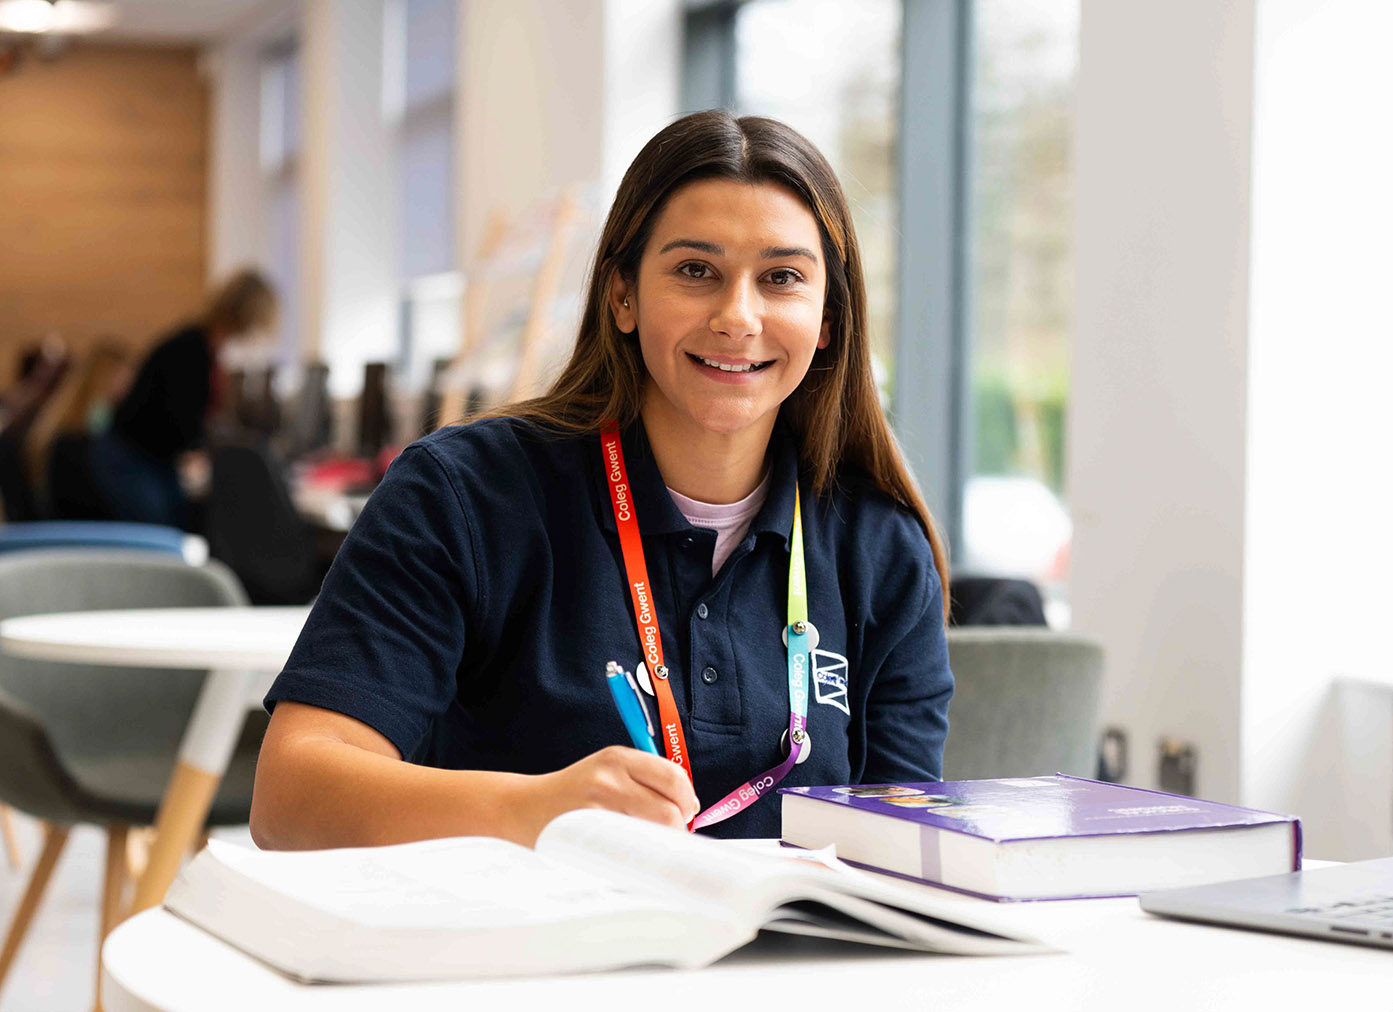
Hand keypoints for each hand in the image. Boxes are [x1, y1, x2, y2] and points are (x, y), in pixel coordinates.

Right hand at [517, 746, 699, 842]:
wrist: (524, 808)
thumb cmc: (574, 795)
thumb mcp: (607, 772)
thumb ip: (645, 781)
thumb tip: (689, 807)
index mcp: (619, 758)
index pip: (674, 777)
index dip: (687, 800)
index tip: (685, 813)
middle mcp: (610, 778)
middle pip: (669, 809)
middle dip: (678, 828)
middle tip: (670, 838)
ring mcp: (598, 807)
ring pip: (653, 833)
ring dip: (661, 845)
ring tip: (650, 848)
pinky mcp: (588, 834)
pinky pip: (631, 851)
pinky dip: (640, 857)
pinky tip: (632, 857)